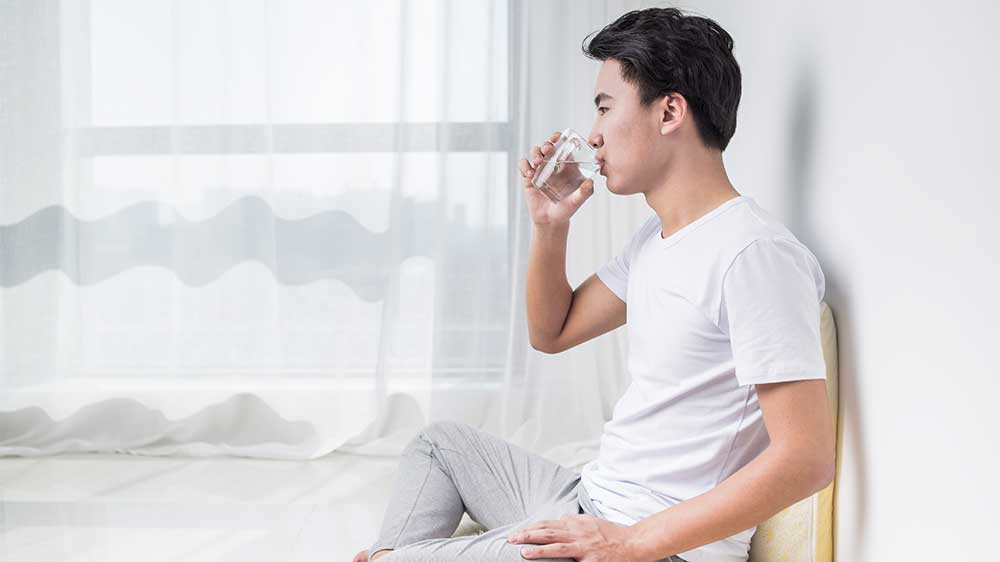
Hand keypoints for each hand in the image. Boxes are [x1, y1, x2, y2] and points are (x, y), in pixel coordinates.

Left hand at [507, 513, 645, 561]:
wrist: (634, 543)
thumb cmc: (612, 534)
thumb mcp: (592, 522)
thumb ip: (576, 520)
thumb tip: (561, 518)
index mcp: (577, 523)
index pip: (549, 524)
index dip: (532, 527)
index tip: (518, 531)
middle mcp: (578, 533)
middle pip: (548, 532)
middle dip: (528, 535)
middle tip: (511, 538)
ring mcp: (584, 547)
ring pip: (557, 546)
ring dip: (538, 549)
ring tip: (522, 552)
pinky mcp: (591, 561)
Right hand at [518, 131, 595, 227]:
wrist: (550, 221)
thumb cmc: (566, 210)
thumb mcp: (577, 201)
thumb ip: (584, 192)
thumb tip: (591, 182)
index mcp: (565, 166)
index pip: (562, 147)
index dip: (559, 139)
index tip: (558, 137)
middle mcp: (552, 166)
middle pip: (547, 147)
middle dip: (546, 144)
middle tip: (547, 150)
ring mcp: (540, 171)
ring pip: (535, 153)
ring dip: (535, 153)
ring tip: (538, 162)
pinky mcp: (529, 178)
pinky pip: (523, 166)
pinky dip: (525, 166)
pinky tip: (530, 174)